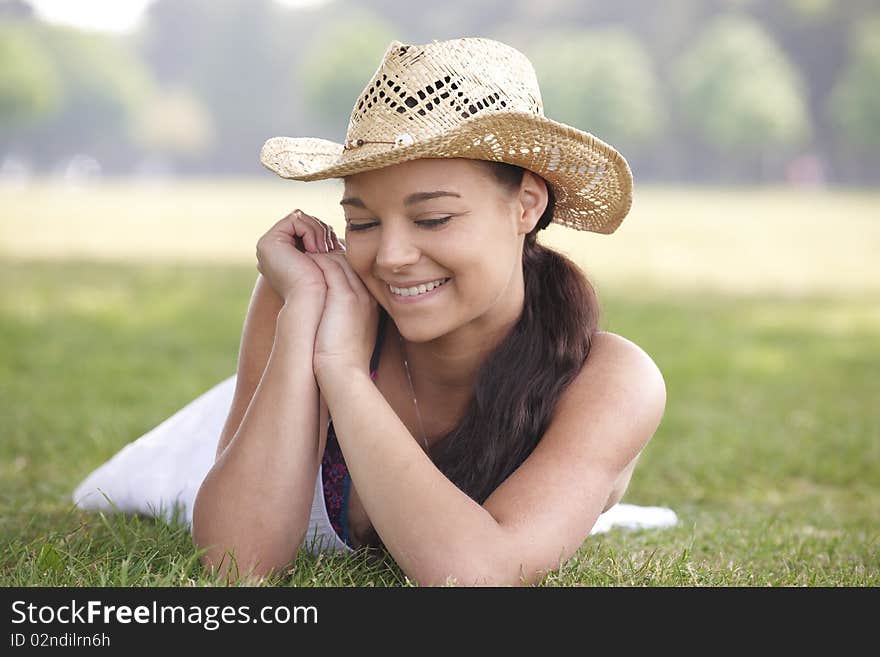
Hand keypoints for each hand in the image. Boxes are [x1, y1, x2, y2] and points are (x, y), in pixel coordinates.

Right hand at [255, 209, 344, 302]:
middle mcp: (274, 250)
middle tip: (331, 247)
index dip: (324, 233)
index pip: (307, 228)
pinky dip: (310, 230)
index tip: (335, 248)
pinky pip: (295, 218)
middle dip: (322, 230)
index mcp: (286, 255)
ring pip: (300, 217)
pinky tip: (315, 249)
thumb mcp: (328, 259)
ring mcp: (269, 246)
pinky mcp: (269, 242)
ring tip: (323, 250)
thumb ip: (324, 243)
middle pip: (303, 221)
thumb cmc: (327, 285)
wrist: (316, 299)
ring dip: (318, 230)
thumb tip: (330, 229)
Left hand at [304, 251, 378, 378]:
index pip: (355, 272)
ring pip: (340, 260)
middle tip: (308, 255)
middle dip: (328, 256)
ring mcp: (358, 294)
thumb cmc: (341, 361)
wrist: (344, 374)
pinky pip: (329, 266)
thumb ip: (341, 318)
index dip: (336, 266)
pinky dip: (315, 261)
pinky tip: (301, 263)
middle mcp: (368, 296)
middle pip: (349, 262)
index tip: (317, 266)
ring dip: (320, 256)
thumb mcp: (346, 336)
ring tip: (302, 256)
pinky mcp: (345, 296)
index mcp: (370, 304)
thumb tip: (327, 314)